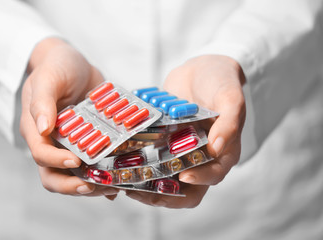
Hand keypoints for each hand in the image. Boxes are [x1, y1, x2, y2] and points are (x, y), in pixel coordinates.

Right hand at [20, 38, 118, 198]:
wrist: (73, 63)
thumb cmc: (56, 67)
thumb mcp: (48, 78)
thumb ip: (42, 102)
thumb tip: (43, 128)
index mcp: (36, 130)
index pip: (41, 154)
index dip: (57, 162)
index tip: (76, 161)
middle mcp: (52, 142)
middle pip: (54, 176)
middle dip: (73, 186)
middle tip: (96, 186)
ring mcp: (70, 145)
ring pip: (75, 176)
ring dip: (93, 185)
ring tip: (113, 186)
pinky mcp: (88, 143)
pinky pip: (93, 165)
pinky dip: (104, 176)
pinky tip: (119, 181)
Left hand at [126, 55, 245, 207]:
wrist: (201, 67)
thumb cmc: (221, 81)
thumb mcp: (230, 98)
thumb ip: (228, 123)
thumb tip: (216, 149)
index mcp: (222, 151)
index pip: (213, 176)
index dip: (199, 180)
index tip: (182, 175)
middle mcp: (200, 156)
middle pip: (185, 188)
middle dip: (164, 194)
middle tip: (141, 191)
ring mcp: (180, 150)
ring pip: (163, 178)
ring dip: (145, 184)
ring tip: (124, 181)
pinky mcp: (163, 142)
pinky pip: (150, 158)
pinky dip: (138, 164)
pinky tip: (120, 162)